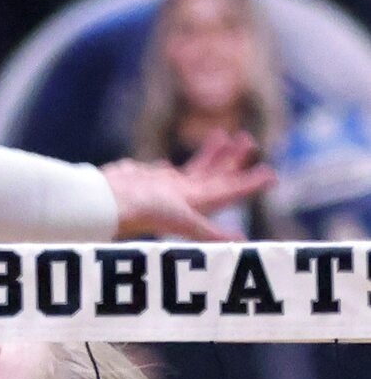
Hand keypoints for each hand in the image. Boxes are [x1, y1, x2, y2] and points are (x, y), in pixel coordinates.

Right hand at [102, 130, 273, 242]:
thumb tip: (240, 244)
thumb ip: (209, 231)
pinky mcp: (153, 179)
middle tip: (249, 140)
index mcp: (196, 205)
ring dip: (215, 154)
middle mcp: (186, 198)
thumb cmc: (143, 210)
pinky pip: (174, 170)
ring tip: (228, 134)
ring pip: (199, 169)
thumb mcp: (181, 219)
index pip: (230, 193)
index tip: (271, 175)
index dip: (251, 185)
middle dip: (235, 161)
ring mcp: (170, 189)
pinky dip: (182, 163)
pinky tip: (183, 159)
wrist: (107, 201)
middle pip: (218, 178)